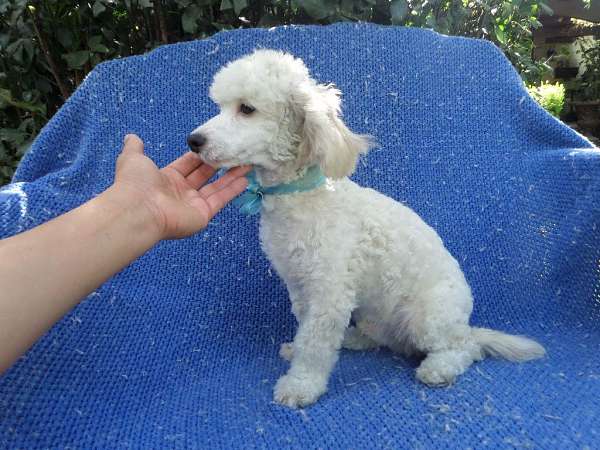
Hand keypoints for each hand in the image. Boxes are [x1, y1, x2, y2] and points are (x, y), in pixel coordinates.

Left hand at [113, 134, 249, 239]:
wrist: (138, 210)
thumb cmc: (136, 184)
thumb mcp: (133, 159)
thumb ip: (135, 148)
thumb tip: (131, 136)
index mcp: (167, 179)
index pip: (188, 164)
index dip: (201, 155)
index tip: (215, 144)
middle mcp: (181, 192)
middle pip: (205, 175)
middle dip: (220, 163)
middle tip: (236, 151)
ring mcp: (193, 204)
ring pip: (216, 187)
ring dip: (231, 175)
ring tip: (247, 163)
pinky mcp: (202, 215)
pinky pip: (220, 200)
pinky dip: (232, 190)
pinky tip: (245, 179)